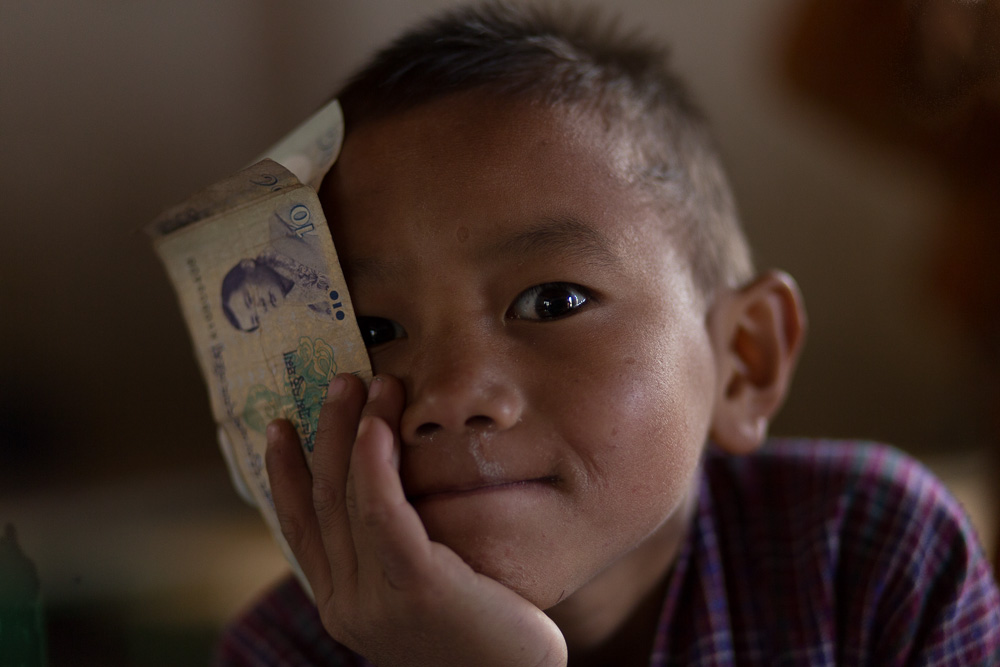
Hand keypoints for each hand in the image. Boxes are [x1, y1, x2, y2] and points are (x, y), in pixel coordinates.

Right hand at [266, 373, 567, 666]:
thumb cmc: (484, 639)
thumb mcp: (426, 594)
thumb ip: (396, 555)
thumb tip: (384, 497)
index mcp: (343, 604)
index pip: (301, 527)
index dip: (285, 472)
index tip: (281, 424)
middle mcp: (346, 604)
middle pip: (322, 500)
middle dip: (326, 433)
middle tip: (339, 380)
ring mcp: (374, 601)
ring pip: (349, 497)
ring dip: (354, 431)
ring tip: (371, 383)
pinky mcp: (414, 589)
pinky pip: (383, 513)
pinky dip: (374, 463)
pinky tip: (380, 425)